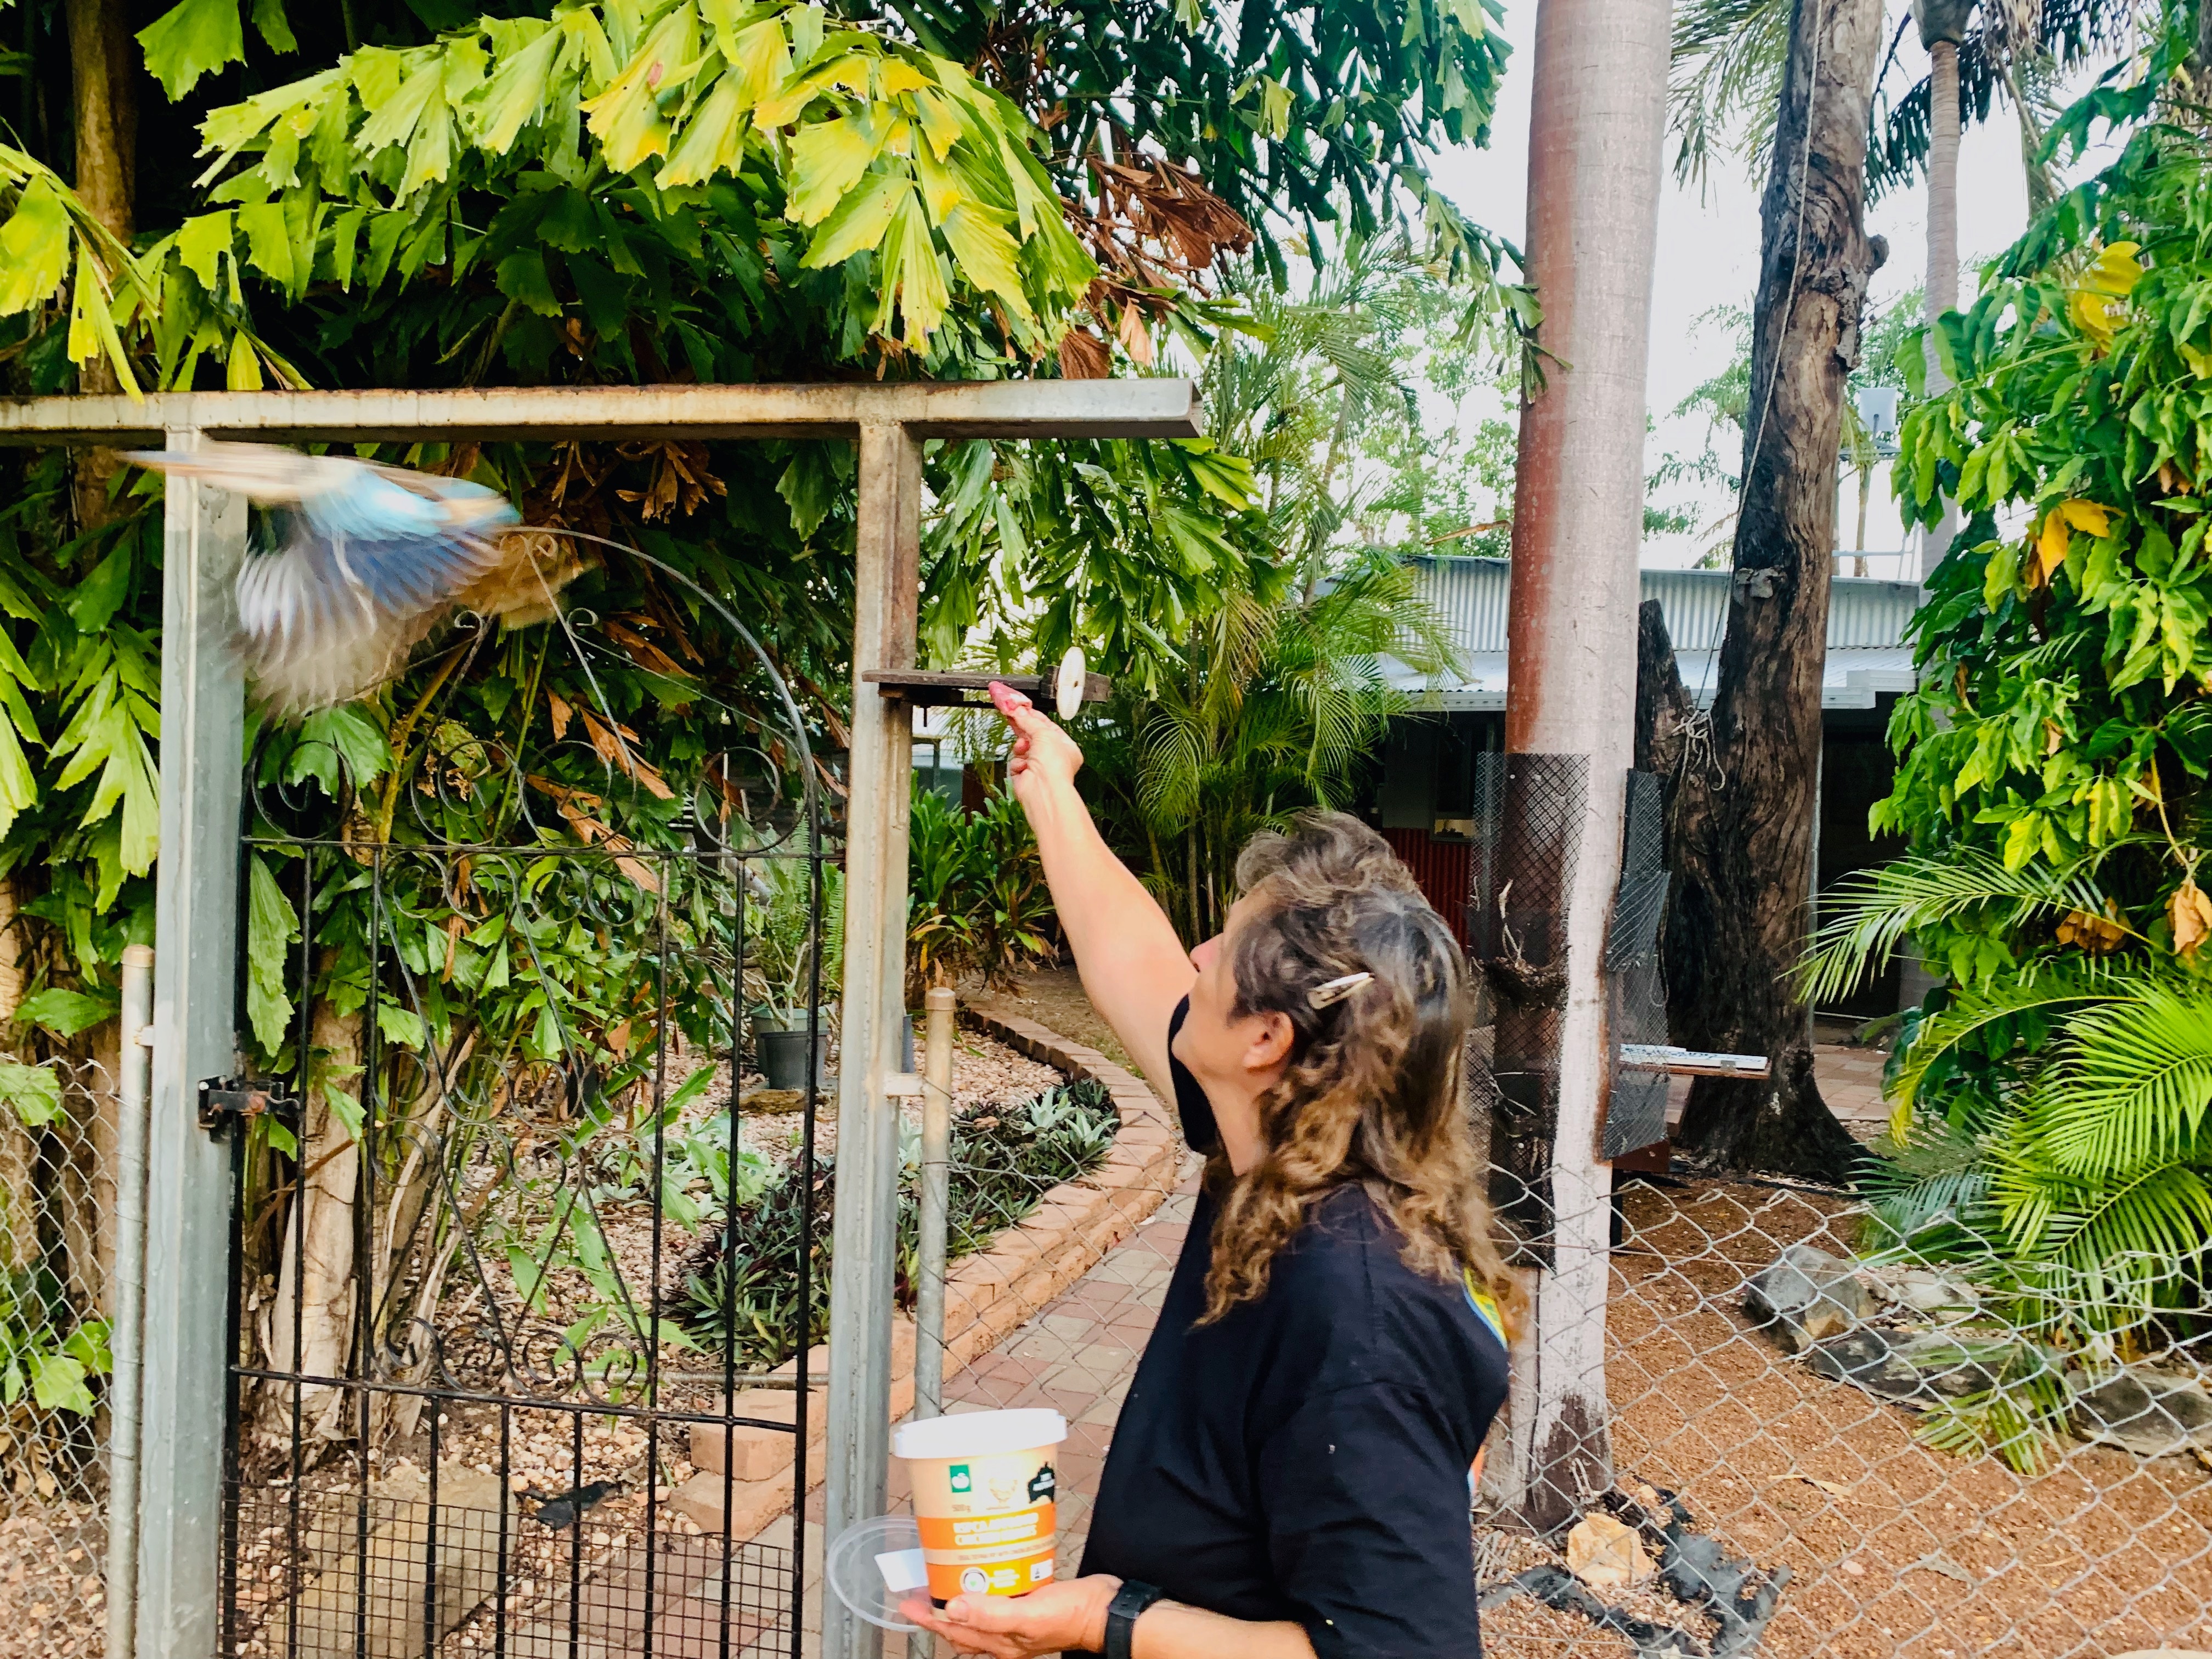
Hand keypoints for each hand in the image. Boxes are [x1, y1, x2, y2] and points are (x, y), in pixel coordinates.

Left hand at [898, 1574, 1119, 1657]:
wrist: (1105, 1611)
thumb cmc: (1070, 1616)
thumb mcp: (1028, 1616)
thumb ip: (991, 1613)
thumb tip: (952, 1608)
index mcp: (1000, 1643)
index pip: (954, 1631)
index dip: (929, 1618)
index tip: (907, 1602)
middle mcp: (1004, 1635)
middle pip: (962, 1624)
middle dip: (939, 1608)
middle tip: (921, 1585)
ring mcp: (1017, 1619)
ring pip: (978, 1611)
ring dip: (959, 1596)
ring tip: (945, 1574)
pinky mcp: (1029, 1602)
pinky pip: (998, 1596)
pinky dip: (986, 1585)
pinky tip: (984, 1568)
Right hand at [987, 681, 1083, 814]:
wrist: (1043, 789)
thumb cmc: (1055, 767)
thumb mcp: (1045, 733)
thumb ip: (1030, 720)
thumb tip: (1020, 712)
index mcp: (1066, 747)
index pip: (1048, 726)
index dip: (1034, 716)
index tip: (1022, 708)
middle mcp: (1053, 758)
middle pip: (1034, 737)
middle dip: (1024, 728)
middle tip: (1011, 714)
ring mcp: (1038, 767)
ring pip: (1022, 749)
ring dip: (1020, 748)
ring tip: (1024, 749)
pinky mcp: (1025, 776)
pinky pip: (1015, 762)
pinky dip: (1017, 763)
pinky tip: (1023, 766)